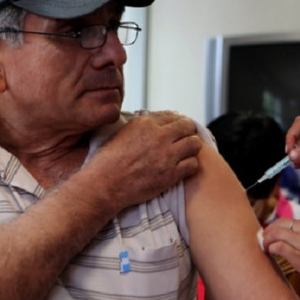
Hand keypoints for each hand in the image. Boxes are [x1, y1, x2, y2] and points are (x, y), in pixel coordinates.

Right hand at [87, 111, 202, 206]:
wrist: (105, 185)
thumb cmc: (109, 160)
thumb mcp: (123, 132)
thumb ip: (143, 125)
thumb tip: (158, 122)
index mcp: (145, 124)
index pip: (172, 115)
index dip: (176, 122)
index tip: (177, 128)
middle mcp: (159, 137)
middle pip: (187, 126)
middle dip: (187, 131)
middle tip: (184, 138)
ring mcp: (167, 156)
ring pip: (194, 144)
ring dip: (191, 148)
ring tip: (184, 153)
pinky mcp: (171, 174)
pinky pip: (193, 164)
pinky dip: (189, 165)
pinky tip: (182, 167)